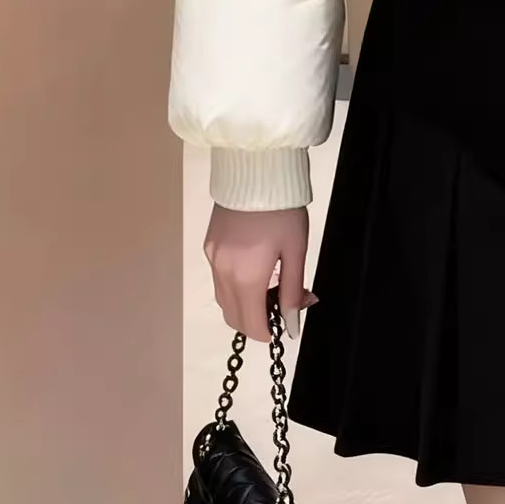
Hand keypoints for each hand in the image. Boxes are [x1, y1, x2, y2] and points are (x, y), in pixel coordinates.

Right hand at [203, 202, 316, 342]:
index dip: (268, 333)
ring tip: (271, 287)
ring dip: (244, 305)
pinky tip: (255, 270)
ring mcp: (211, 259)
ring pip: (224, 299)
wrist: (257, 170)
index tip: (284, 327)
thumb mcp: (295, 250)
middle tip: (282, 306)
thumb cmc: (283, 211)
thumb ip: (292, 290)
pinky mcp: (208, 245)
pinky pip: (219, 279)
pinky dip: (234, 286)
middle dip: (256, 322)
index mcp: (246, 277)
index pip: (251, 324)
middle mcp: (222, 273)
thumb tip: (291, 324)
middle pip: (233, 317)